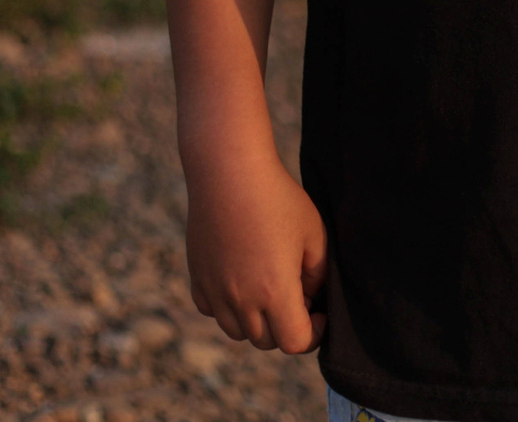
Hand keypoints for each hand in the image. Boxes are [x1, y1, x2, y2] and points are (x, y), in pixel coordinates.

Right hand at [184, 150, 328, 353]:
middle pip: (266, 340)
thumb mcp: (314, 235)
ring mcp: (215, 291)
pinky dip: (230, 308)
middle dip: (286, 327)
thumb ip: (318, 275)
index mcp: (275, 293)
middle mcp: (241, 300)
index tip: (320, 313)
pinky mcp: (197, 279)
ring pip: (237, 331)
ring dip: (257, 321)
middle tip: (298, 296)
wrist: (230, 174)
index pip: (294, 342)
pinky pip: (214, 311)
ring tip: (270, 289)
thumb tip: (310, 297)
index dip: (313, 334)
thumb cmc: (279, 200)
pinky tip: (243, 280)